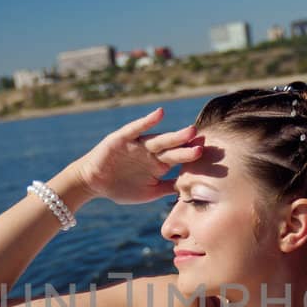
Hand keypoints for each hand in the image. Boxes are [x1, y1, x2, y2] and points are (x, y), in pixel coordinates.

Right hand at [73, 109, 202, 204]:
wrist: (93, 182)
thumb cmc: (121, 188)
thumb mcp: (149, 192)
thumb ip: (168, 188)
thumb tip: (190, 191)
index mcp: (159, 164)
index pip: (179, 160)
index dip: (193, 159)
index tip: (213, 160)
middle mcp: (152, 152)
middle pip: (173, 148)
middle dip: (188, 146)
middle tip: (206, 144)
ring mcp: (139, 144)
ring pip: (159, 139)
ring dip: (175, 136)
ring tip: (191, 131)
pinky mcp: (123, 138)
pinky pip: (136, 128)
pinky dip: (147, 121)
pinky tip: (160, 114)